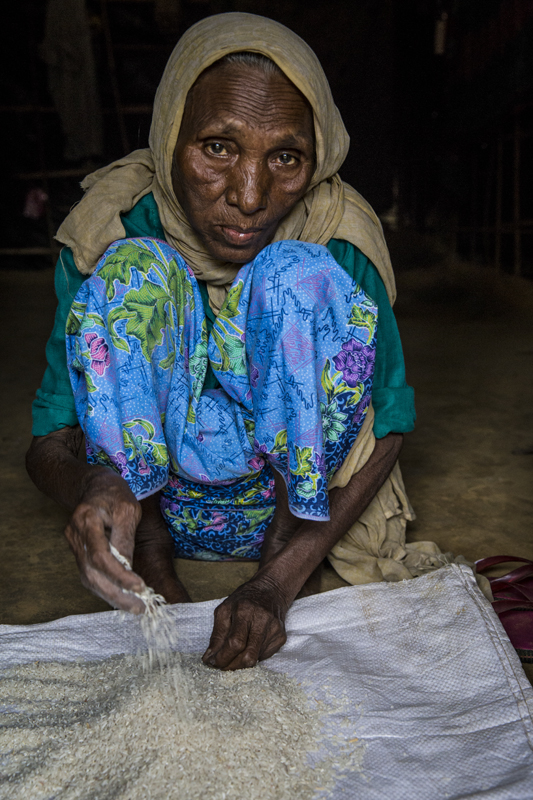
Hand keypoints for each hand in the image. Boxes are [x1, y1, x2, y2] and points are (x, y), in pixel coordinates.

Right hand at [64, 468, 146, 612]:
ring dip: (110, 595)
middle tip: (138, 607)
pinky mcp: (77, 551)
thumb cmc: (115, 494)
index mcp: (87, 519)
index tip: (139, 587)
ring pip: (88, 578)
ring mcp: (73, 544)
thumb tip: (128, 568)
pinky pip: (89, 574)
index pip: (100, 555)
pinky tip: (121, 595)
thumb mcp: (128, 509)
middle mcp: (75, 534)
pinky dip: (105, 587)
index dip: (119, 575)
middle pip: (91, 573)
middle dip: (115, 594)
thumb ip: (126, 538)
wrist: (94, 486)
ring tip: (132, 605)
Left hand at [202, 576, 288, 669]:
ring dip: (241, 662)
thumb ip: (217, 635)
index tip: (214, 663)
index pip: (235, 642)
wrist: (271, 590)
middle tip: (223, 665)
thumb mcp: (224, 610)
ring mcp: (274, 629)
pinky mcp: (281, 637)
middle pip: (248, 655)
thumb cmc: (244, 600)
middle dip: (232, 666)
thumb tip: (210, 659)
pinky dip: (253, 655)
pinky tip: (250, 643)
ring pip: (256, 659)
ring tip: (234, 653)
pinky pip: (264, 656)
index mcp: (245, 610)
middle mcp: (262, 620)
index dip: (223, 657)